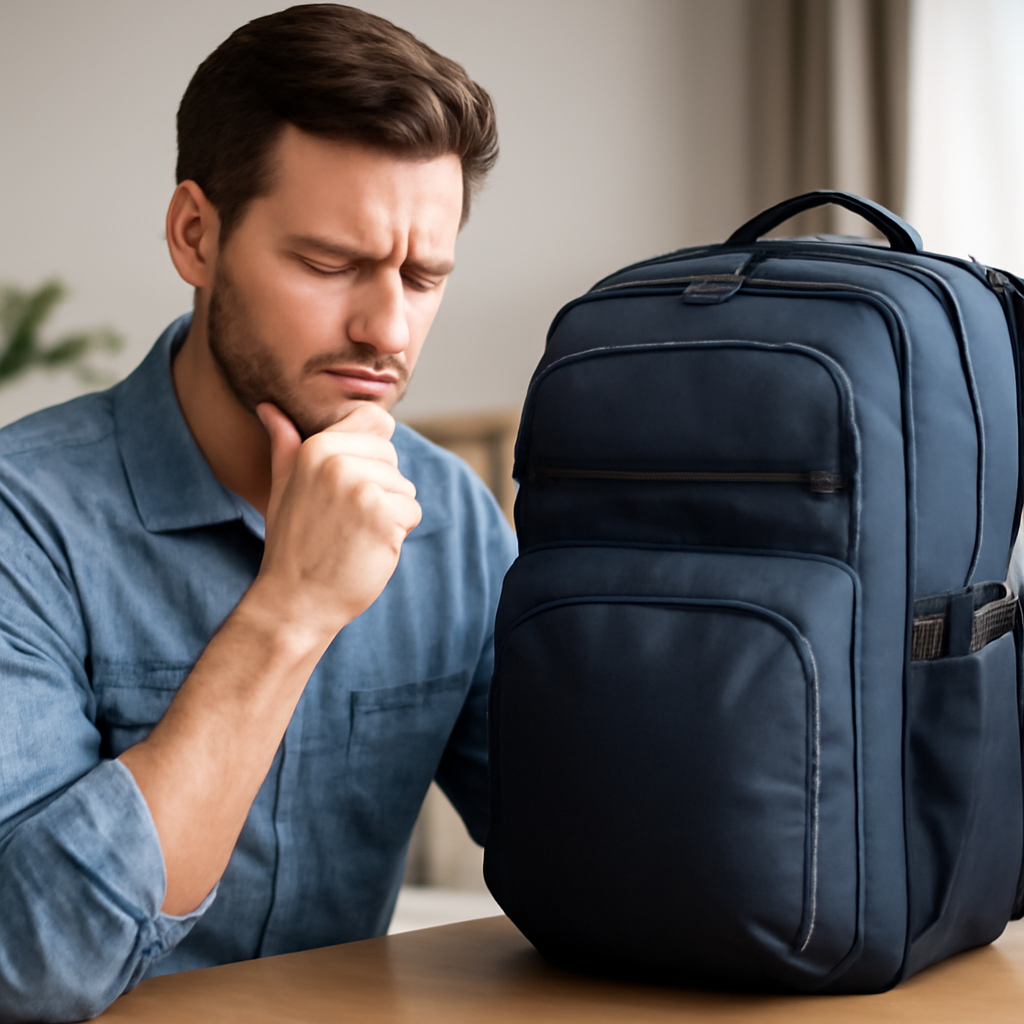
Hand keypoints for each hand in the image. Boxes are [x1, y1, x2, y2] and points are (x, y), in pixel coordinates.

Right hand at [251, 402, 421, 642]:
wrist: (295, 600)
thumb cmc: (293, 544)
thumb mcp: (283, 487)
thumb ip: (285, 445)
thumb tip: (268, 407)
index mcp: (316, 447)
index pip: (377, 420)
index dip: (373, 452)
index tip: (351, 484)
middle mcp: (338, 461)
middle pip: (393, 457)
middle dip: (380, 488)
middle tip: (345, 520)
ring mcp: (362, 488)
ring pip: (405, 487)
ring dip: (390, 514)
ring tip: (353, 535)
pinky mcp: (384, 516)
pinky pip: (413, 512)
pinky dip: (398, 534)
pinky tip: (367, 548)